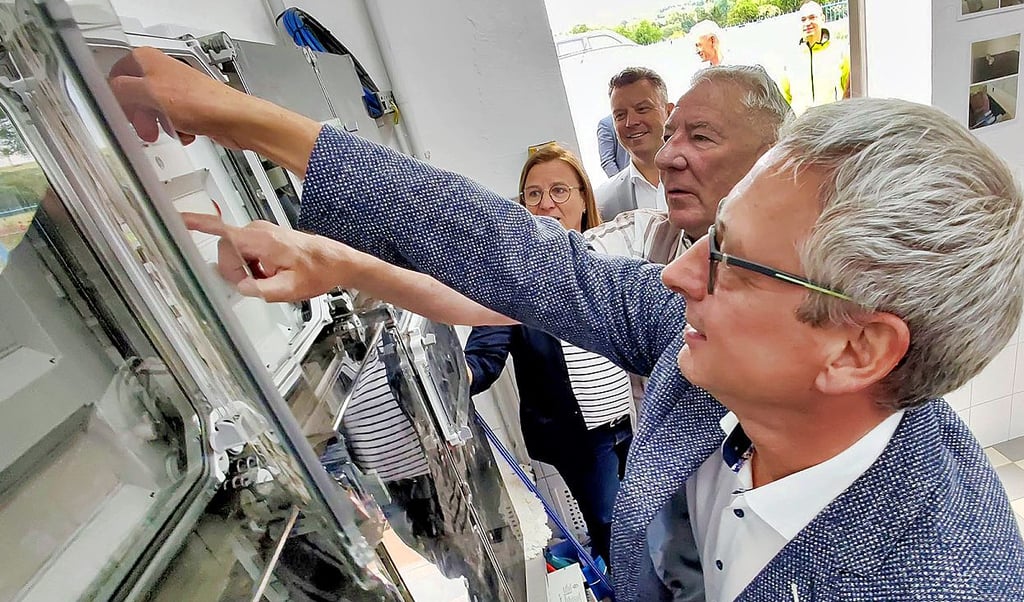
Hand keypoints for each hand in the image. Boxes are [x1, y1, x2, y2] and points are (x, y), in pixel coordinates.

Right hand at [108, 47, 254, 147]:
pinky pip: (172, 121)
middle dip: (138, 115)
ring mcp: (176, 91)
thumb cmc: (202, 103)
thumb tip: (109, 91)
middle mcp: (163, 72)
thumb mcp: (150, 94)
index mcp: (149, 60)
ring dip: (157, 125)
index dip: (116, 97)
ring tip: (164, 133)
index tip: (118, 113)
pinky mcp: (189, 108)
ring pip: (154, 111)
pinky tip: (183, 134)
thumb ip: (123, 90)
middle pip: (135, 96)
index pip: (117, 75)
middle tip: (141, 128)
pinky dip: (175, 130)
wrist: (234, 120)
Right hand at [183, 212, 348, 301]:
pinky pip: (245, 254)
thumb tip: (243, 288)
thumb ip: (265, 290)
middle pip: (226, 251)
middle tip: (256, 284)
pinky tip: (269, 273)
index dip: (197, 224)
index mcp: (261, 240)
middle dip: (235, 271)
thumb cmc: (319, 269)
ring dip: (246, 270)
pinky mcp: (263, 238)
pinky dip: (252, 267)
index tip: (176, 219)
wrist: (335, 261)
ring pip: (235, 254)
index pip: (222, 231)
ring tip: (270, 277)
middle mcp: (258, 231)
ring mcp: (260, 233)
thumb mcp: (292, 288)